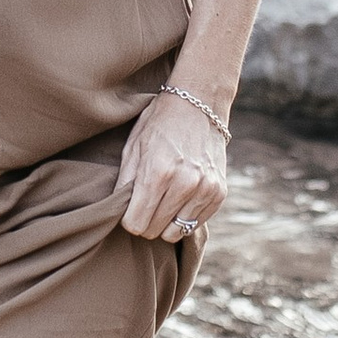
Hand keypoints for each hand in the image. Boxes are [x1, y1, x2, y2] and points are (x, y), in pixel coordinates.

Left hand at [115, 89, 228, 245]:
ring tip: (164, 201)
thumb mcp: (134, 147)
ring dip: (166, 222)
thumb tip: (118, 212)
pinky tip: (181, 197)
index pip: (135, 223)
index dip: (128, 219)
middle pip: (154, 230)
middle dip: (146, 221)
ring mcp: (205, 189)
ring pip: (175, 232)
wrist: (198, 105)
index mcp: (158, 172)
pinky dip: (185, 216)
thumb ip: (124, 183)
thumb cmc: (159, 124)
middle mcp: (184, 184)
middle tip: (146, 203)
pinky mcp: (219, 193)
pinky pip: (195, 224)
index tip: (130, 209)